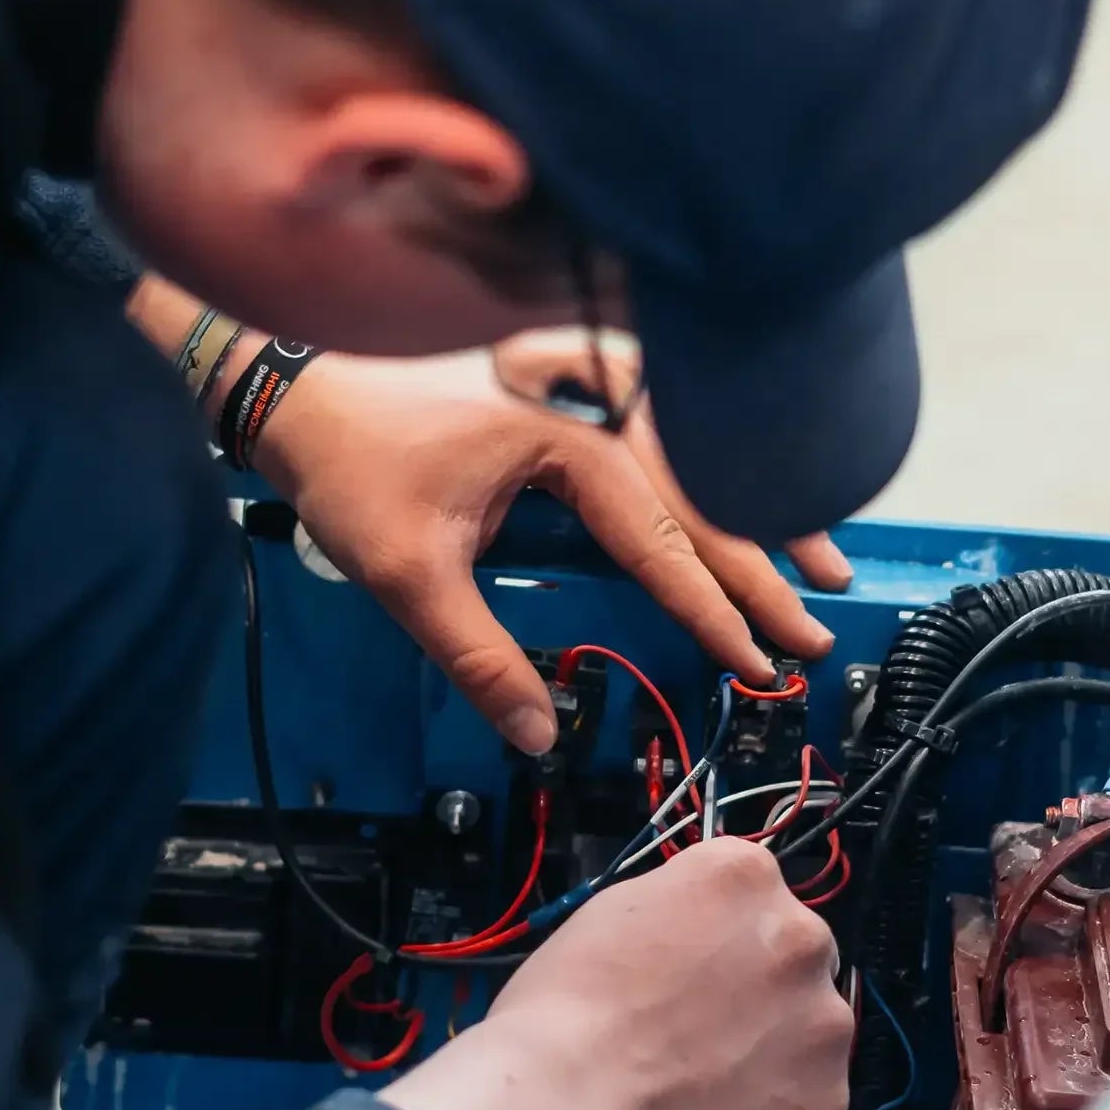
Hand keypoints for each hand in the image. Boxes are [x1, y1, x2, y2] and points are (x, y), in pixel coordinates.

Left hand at [249, 350, 843, 752]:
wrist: (286, 373)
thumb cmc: (345, 456)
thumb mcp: (406, 573)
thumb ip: (480, 658)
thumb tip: (539, 736)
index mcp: (568, 442)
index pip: (665, 539)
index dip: (718, 608)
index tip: (762, 660)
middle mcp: (590, 408)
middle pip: (702, 495)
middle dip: (768, 567)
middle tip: (819, 629)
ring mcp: (580, 394)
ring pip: (694, 463)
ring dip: (757, 515)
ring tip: (824, 562)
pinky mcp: (562, 397)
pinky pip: (660, 442)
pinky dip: (708, 481)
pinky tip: (743, 502)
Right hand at [380, 840, 853, 1109]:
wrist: (566, 1109)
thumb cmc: (566, 1017)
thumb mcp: (614, 912)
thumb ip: (682, 910)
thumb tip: (701, 931)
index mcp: (745, 876)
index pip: (756, 895)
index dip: (723, 938)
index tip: (703, 966)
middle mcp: (800, 936)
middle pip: (794, 958)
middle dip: (758, 991)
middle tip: (699, 1031)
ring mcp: (823, 1020)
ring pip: (809, 1030)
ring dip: (772, 1050)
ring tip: (702, 1082)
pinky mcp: (826, 1096)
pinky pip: (808, 1098)